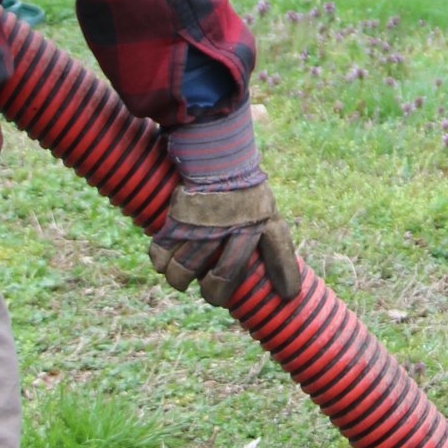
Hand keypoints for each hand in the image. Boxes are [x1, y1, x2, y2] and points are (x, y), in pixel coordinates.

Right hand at [149, 179, 301, 306]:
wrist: (214, 153)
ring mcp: (204, 223)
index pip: (278, 251)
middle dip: (214, 293)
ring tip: (180, 280)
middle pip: (223, 276)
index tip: (287, 294)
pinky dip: (160, 261)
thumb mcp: (266, 207)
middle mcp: (234, 226)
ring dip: (180, 279)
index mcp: (260, 221)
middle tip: (211, 293)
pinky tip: (162, 264)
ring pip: (186, 267)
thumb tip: (284, 277)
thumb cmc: (242, 184)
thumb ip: (272, 236)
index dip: (284, 275)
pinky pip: (163, 249)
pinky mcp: (178, 216)